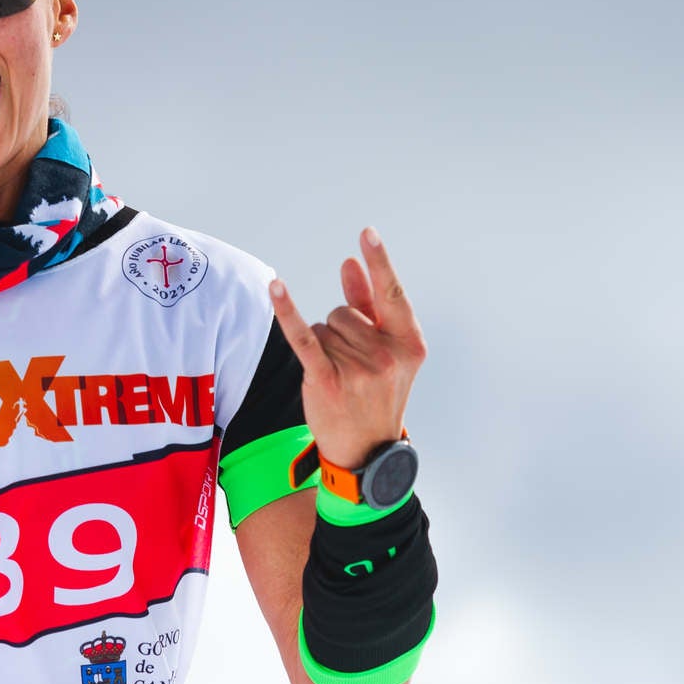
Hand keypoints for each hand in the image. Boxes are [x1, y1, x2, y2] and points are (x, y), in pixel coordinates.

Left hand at [270, 227, 426, 470]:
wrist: (365, 450)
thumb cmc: (375, 394)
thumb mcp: (384, 352)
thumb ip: (367, 305)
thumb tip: (349, 262)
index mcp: (408, 343)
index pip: (391, 294)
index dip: (379, 262)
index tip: (367, 233)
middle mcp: (387, 355)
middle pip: (343, 312)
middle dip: (339, 332)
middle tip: (351, 368)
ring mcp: (359, 370)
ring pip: (323, 328)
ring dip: (323, 347)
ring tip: (339, 377)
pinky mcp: (327, 381)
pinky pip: (303, 337)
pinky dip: (287, 312)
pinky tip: (275, 288)